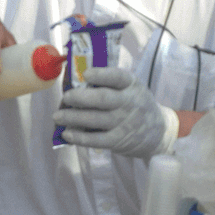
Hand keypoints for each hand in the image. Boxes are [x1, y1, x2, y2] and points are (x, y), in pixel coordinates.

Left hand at [53, 66, 179, 157]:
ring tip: (57, 116)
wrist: (157, 131)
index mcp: (131, 84)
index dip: (102, 75)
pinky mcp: (118, 140)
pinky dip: (80, 138)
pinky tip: (67, 134)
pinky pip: (96, 140)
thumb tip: (75, 79)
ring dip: (73, 118)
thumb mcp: (131, 88)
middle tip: (66, 97)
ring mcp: (123, 122)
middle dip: (81, 97)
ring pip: (96, 119)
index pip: (118, 77)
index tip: (87, 73)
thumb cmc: (135, 103)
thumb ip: (109, 83)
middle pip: (103, 99)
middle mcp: (128, 102)